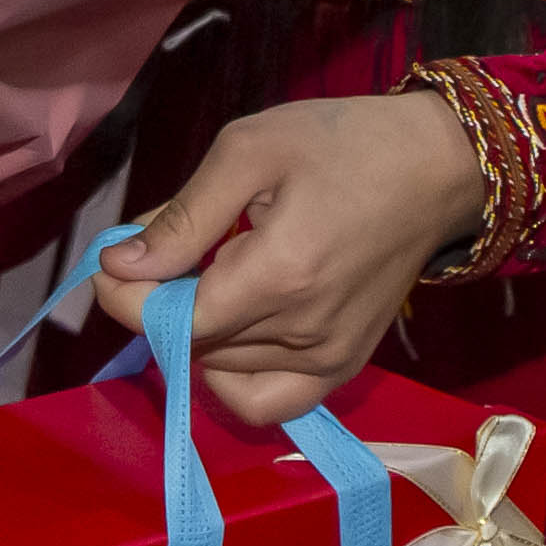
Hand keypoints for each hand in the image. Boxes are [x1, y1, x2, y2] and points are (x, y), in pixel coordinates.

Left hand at [88, 88, 486, 426]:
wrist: (435, 166)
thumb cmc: (340, 143)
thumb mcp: (248, 152)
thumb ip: (182, 216)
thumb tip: (118, 264)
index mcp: (280, 275)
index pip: (174, 322)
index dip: (124, 300)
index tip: (110, 262)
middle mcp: (306, 332)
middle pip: (194, 346)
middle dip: (156, 304)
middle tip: (160, 250)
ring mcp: (329, 359)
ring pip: (222, 371)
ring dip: (194, 332)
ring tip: (207, 274)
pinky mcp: (343, 368)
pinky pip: (266, 402)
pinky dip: (232, 377)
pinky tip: (229, 330)